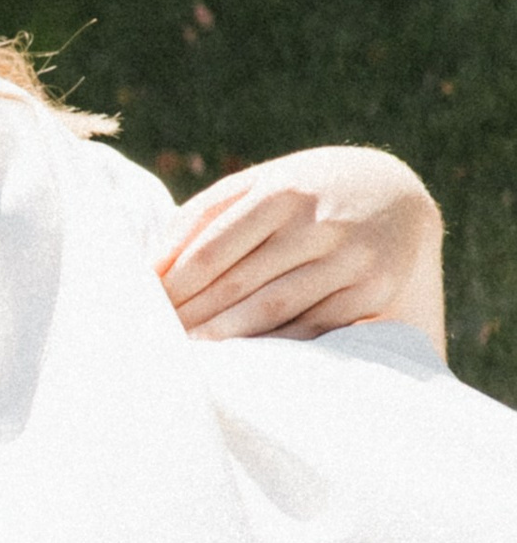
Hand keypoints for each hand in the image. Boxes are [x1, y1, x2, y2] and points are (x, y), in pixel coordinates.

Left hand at [159, 146, 444, 348]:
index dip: (174, 284)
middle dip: (192, 315)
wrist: (397, 193)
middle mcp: (319, 221)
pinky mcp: (372, 289)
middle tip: (156, 341)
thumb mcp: (263, 182)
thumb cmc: (307, 192)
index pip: (212, 247)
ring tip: (189, 354)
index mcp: (282, 189)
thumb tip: (151, 264)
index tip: (145, 309)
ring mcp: (349, 257)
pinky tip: (243, 359)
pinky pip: (312, 326)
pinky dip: (273, 346)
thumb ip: (207, 213)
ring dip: (225, 336)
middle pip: (238, 281)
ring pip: (273, 307)